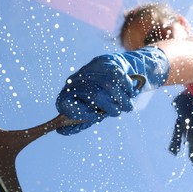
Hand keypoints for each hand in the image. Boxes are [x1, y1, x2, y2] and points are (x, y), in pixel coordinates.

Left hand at [55, 47, 169, 134]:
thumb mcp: (90, 110)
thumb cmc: (101, 98)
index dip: (81, 114)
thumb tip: (62, 130)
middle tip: (117, 112)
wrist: (119, 72)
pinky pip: (120, 76)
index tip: (95, 117)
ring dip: (122, 99)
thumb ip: (80, 121)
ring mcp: (91, 69)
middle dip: (111, 107)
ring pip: (110, 86)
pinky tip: (130, 93)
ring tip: (128, 106)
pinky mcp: (107, 61)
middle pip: (95, 96)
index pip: (65, 104)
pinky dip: (127, 87)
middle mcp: (77, 79)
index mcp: (68, 93)